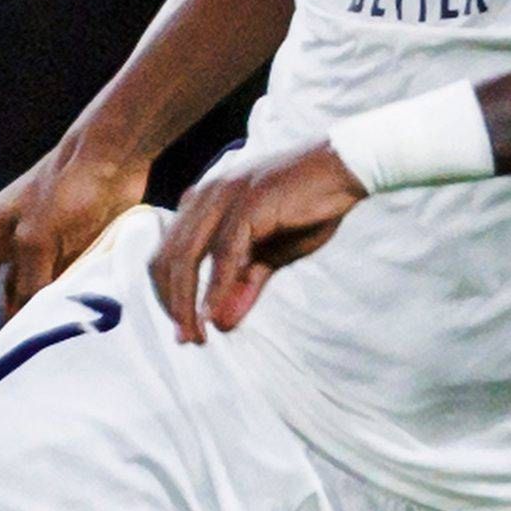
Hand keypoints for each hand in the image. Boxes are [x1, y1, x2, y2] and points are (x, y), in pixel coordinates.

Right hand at [0, 138, 151, 366]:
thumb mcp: (38, 240)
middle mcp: (3, 244)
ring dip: (15, 323)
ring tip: (24, 352)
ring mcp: (34, 250)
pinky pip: (47, 292)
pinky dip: (46, 312)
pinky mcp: (65, 253)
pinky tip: (55, 331)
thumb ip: (29, 284)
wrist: (111, 159)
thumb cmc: (66, 191)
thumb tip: (27, 325)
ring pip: (14, 296)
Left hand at [150, 140, 366, 341]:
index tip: (183, 329)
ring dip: (188, 302)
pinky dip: (216, 286)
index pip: (166, 254)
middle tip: (187, 340)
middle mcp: (205, 196)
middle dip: (172, 304)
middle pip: (166, 258)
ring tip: (198, 335)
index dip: (167, 295)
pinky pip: (224, 253)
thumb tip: (220, 324)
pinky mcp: (247, 202)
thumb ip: (244, 286)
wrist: (345, 170)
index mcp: (203, 203)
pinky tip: (215, 313)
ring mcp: (223, 197)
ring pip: (187, 257)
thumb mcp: (272, 256)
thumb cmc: (309, 207)